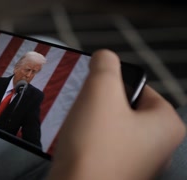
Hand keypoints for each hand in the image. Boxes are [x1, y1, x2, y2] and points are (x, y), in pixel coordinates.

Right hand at [48, 50, 185, 179]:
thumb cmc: (94, 149)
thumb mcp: (100, 91)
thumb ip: (105, 65)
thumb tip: (104, 57)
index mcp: (166, 126)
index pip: (142, 88)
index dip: (115, 85)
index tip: (97, 92)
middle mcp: (158, 147)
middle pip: (126, 107)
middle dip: (102, 105)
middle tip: (88, 111)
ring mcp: (138, 163)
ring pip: (112, 126)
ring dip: (93, 122)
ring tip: (82, 130)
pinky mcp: (117, 172)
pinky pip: (104, 145)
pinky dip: (90, 140)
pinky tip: (79, 144)